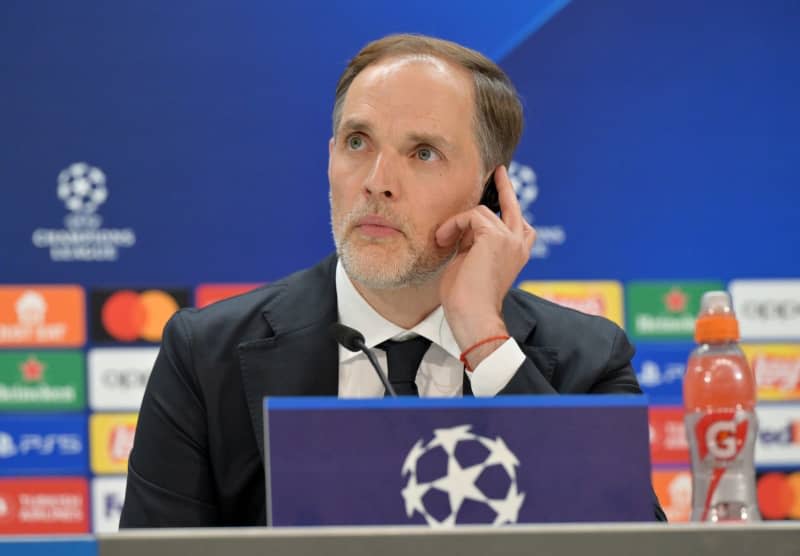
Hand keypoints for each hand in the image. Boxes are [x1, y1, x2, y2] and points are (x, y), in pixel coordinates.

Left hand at [435, 165, 535, 365]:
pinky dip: (454, 226)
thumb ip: (474, 244)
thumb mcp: (472, 263)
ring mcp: (511, 238)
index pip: (516, 222)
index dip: (506, 204)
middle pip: (512, 206)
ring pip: (481, 212)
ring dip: (456, 224)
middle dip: (504, 186)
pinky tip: (444, 241)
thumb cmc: (467, 298)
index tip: (499, 188)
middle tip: (498, 171)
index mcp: (517, 253)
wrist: (473, 315)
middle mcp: (520, 244)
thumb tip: (464, 228)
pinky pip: (470, 216)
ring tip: (443, 241)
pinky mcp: (496, 236)